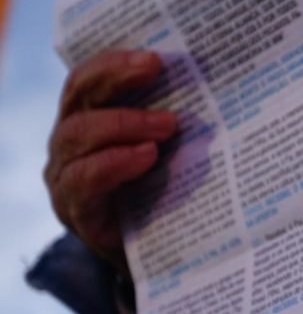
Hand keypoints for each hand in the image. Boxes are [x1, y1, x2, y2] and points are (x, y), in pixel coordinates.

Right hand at [44, 50, 176, 273]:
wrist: (163, 257)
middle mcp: (70, 141)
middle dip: (115, 77)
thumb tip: (225, 80)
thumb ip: (179, 115)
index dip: (114, 61)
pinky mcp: (75, 211)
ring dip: (123, 123)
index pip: (89, 78)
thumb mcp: (174, 147)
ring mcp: (66, 175)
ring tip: (167, 124)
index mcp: (89, 116)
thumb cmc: (169, 189)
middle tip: (156, 69)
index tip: (155, 56)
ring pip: (76, 135)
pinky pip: (83, 180)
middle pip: (78, 96)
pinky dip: (114, 163)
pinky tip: (146, 157)